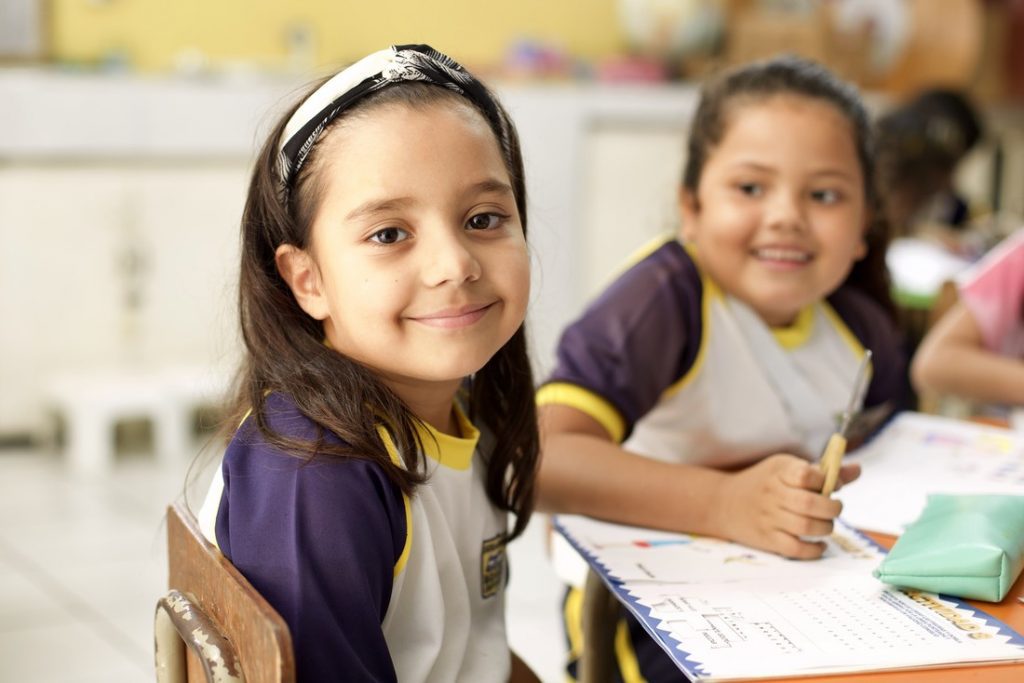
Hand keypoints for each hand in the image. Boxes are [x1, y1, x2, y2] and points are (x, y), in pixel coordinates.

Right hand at [711, 454, 858, 559]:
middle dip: (832, 508)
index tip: (833, 484)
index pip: (806, 474)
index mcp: (779, 471)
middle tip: (834, 508)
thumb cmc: (763, 482)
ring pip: (806, 527)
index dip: (826, 480)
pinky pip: (795, 550)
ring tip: (826, 525)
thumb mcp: (785, 467)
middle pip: (810, 503)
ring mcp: (768, 518)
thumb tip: (858, 470)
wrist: (723, 502)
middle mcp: (772, 494)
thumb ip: (822, 471)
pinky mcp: (767, 539)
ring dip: (826, 528)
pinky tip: (819, 544)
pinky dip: (813, 550)